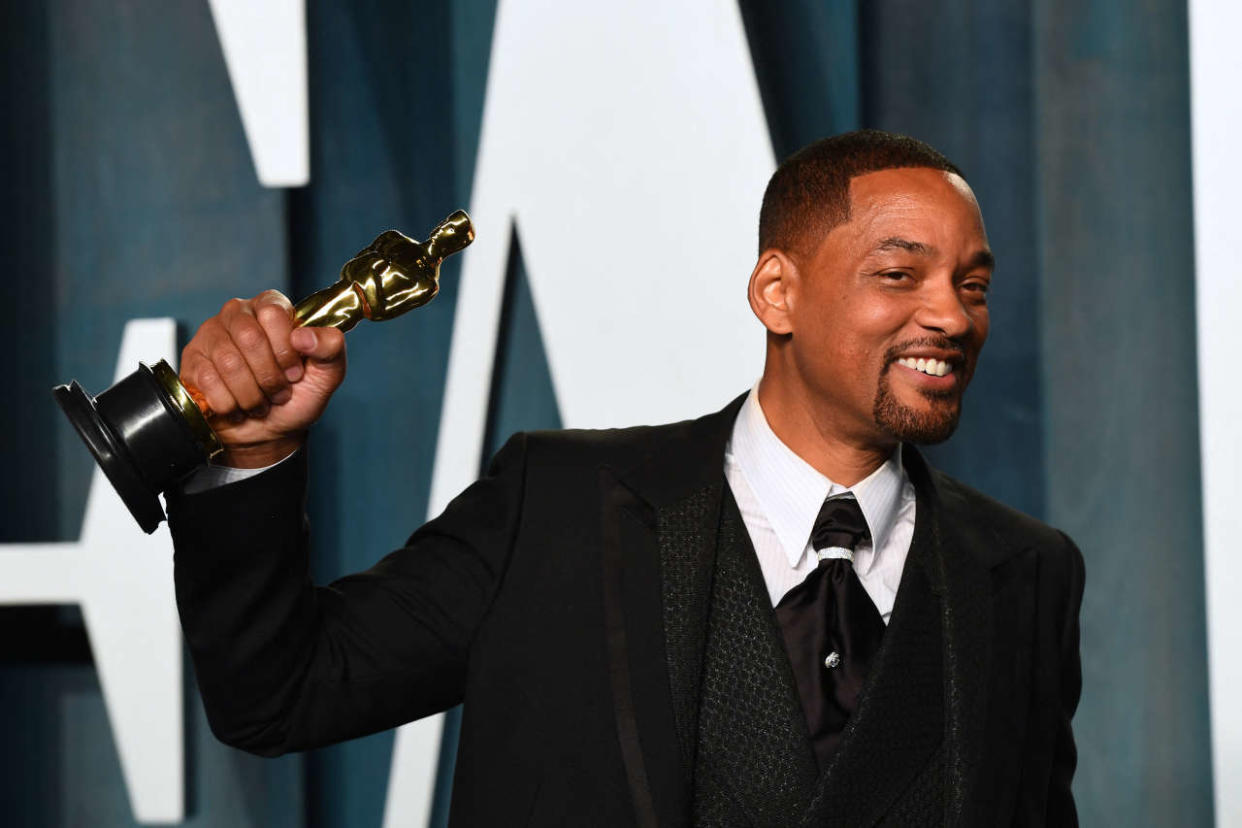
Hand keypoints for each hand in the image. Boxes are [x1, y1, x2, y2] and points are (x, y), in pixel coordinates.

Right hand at [180, 290, 346, 466]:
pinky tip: (237, 406)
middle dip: (269, 376)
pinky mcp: (192, 359)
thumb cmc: (296, 396)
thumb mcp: (326, 375)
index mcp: (272, 307)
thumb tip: (304, 336)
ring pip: (228, 361)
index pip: (273, 313)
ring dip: (251, 394)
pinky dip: (229, 403)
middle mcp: (239, 313)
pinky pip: (208, 380)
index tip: (295, 373)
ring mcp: (211, 334)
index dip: (286, 349)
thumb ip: (330, 349)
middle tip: (279, 393)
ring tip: (260, 402)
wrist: (267, 432)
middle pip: (249, 336)